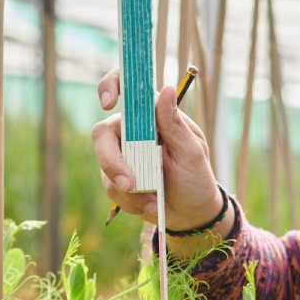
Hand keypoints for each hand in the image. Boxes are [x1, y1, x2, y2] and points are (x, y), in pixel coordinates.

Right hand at [92, 68, 226, 243]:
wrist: (192, 213)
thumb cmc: (196, 178)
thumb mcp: (192, 153)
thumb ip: (175, 124)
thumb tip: (166, 89)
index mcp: (154, 116)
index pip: (126, 88)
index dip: (110, 85)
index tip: (108, 102)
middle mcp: (132, 130)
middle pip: (103, 133)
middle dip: (112, 161)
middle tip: (130, 184)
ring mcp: (121, 154)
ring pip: (105, 165)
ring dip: (131, 189)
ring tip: (156, 201)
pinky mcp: (114, 177)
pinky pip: (110, 187)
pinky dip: (131, 201)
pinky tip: (151, 206)